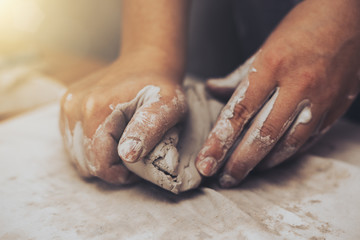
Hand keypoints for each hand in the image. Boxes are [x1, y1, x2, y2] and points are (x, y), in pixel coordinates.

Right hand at [60, 54, 186, 183]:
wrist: (147, 61)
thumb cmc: (161, 87)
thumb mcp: (167, 107)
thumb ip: (148, 130)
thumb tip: (127, 155)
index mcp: (96, 110)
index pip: (99, 164)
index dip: (120, 174)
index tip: (138, 166)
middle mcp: (74, 107)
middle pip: (85, 162)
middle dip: (110, 167)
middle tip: (132, 155)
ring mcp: (67, 105)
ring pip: (76, 154)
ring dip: (99, 157)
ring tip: (122, 144)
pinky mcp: (67, 104)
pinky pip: (72, 140)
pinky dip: (89, 146)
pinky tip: (109, 136)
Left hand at [196, 0, 359, 186]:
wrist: (350, 16)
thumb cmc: (301, 29)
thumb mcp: (264, 48)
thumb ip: (237, 76)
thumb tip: (212, 90)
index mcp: (272, 65)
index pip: (239, 112)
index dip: (220, 142)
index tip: (206, 162)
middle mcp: (297, 85)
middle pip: (262, 135)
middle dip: (238, 162)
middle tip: (222, 179)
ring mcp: (320, 99)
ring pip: (287, 144)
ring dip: (262, 163)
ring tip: (243, 173)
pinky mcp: (335, 108)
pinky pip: (307, 140)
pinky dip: (286, 154)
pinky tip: (270, 161)